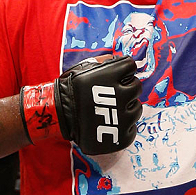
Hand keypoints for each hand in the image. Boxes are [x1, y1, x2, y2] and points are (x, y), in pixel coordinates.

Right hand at [21, 54, 141, 154]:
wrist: (59, 116)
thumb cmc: (71, 90)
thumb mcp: (84, 68)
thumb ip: (104, 61)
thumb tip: (119, 59)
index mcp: (113, 75)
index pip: (131, 66)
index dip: (124, 70)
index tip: (118, 75)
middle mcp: (122, 95)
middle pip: (137, 87)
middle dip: (127, 88)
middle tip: (114, 93)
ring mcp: (123, 117)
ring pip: (136, 108)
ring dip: (127, 107)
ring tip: (111, 109)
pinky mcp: (123, 135)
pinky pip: (132, 127)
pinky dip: (124, 126)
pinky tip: (110, 123)